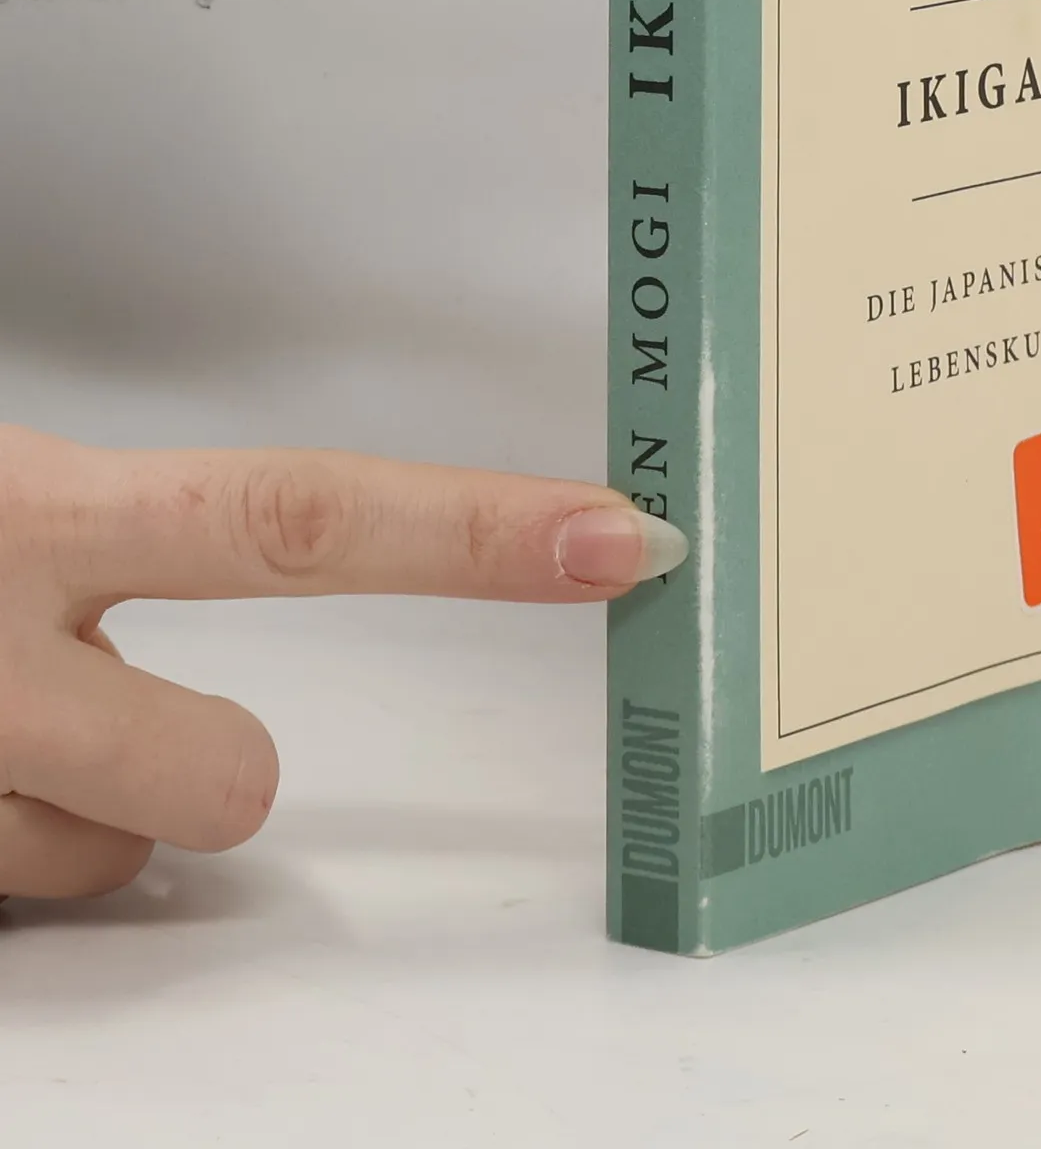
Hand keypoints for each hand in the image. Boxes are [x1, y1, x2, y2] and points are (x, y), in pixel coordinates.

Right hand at [0, 425, 683, 899]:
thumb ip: (120, 523)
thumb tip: (277, 544)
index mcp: (40, 508)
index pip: (299, 517)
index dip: (473, 536)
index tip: (619, 540)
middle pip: (229, 774)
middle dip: (232, 768)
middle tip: (170, 730)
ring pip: (120, 850)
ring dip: (88, 797)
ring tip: (4, 720)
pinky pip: (34, 893)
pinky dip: (13, 836)